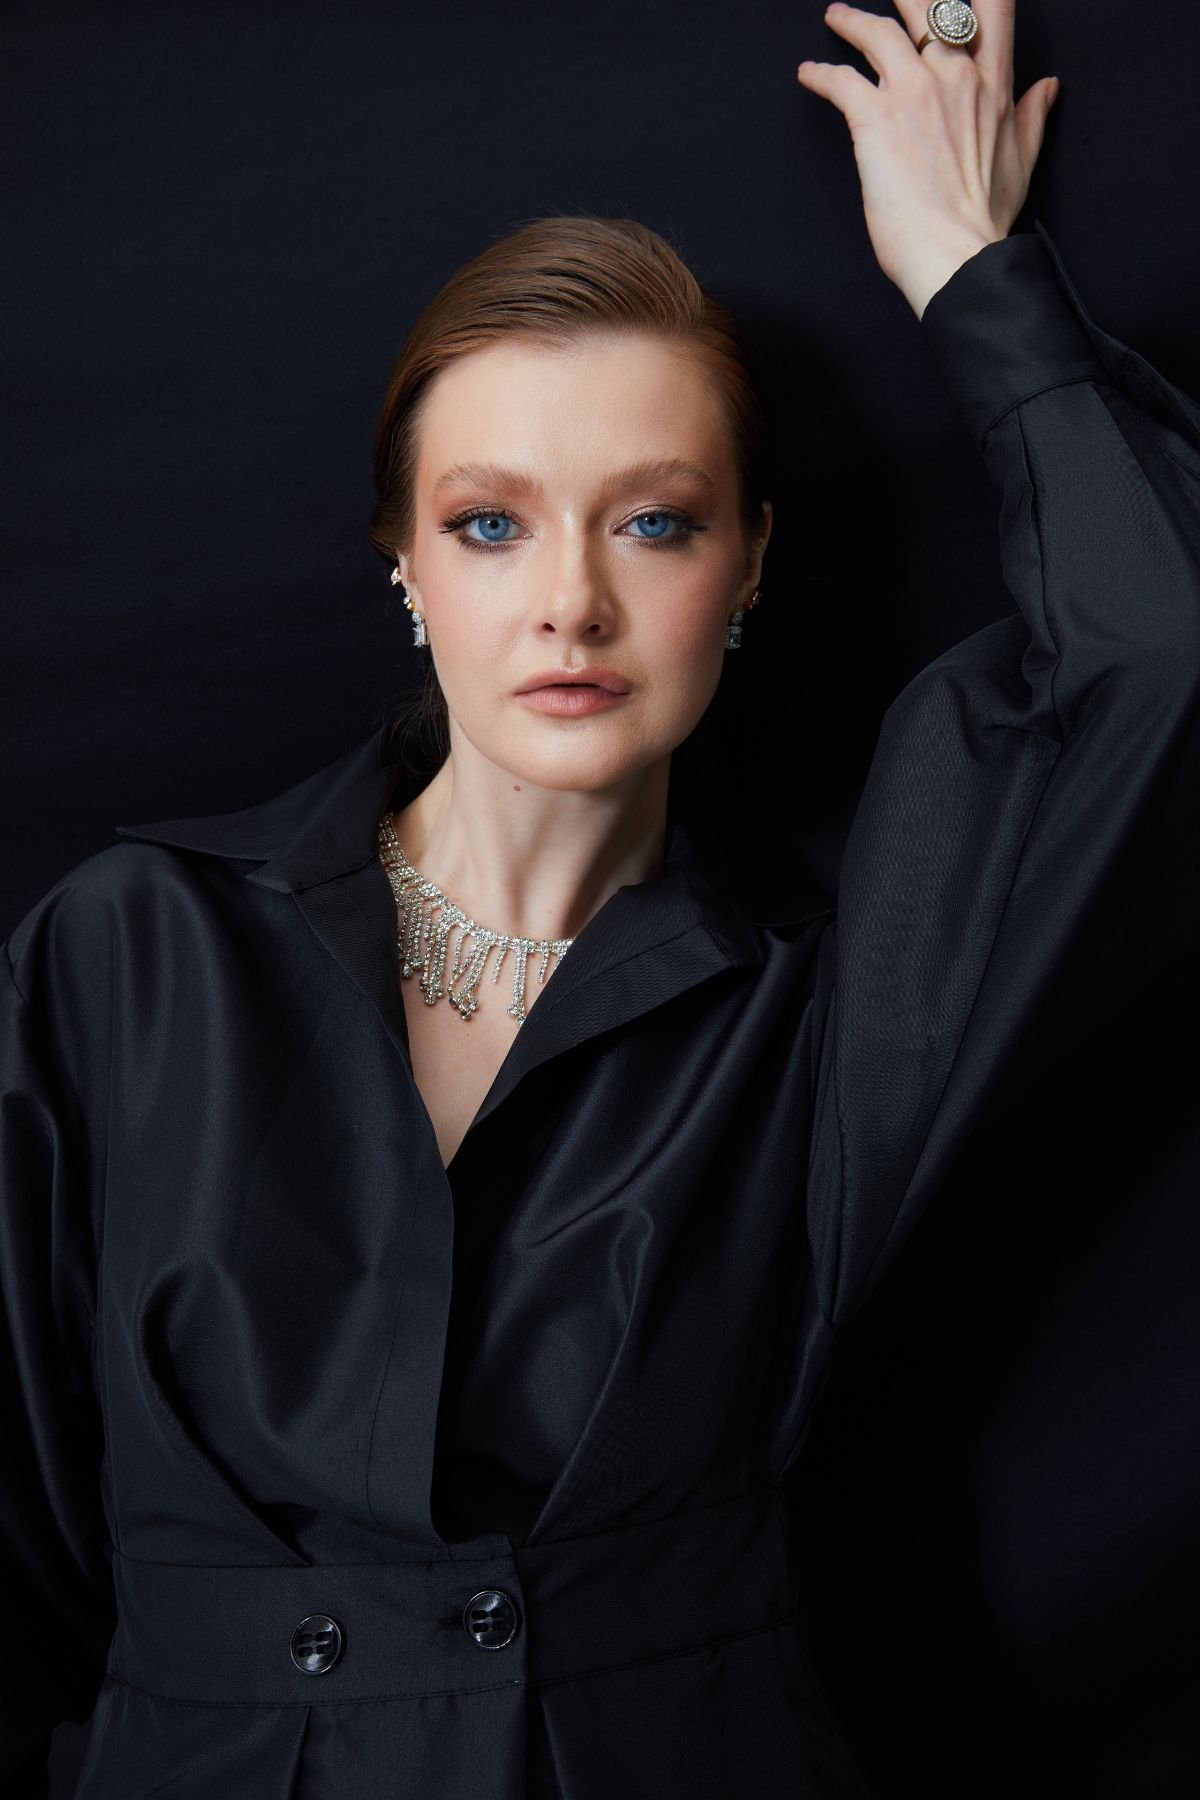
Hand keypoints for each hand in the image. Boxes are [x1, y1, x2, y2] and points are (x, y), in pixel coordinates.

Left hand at [796, 1, 1059, 317]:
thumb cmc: (985, 219)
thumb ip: (1032, 117)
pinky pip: (840, 79)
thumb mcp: (1022, 162)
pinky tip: (809, 73)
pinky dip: (821, 73)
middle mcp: (953, 75)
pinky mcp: (874, 117)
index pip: (993, 8)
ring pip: (880, 31)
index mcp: (992, 84)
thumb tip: (1049, 86)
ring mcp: (912, 92)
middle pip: (930, 6)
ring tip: (837, 17)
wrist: (956, 253)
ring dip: (853, 21)